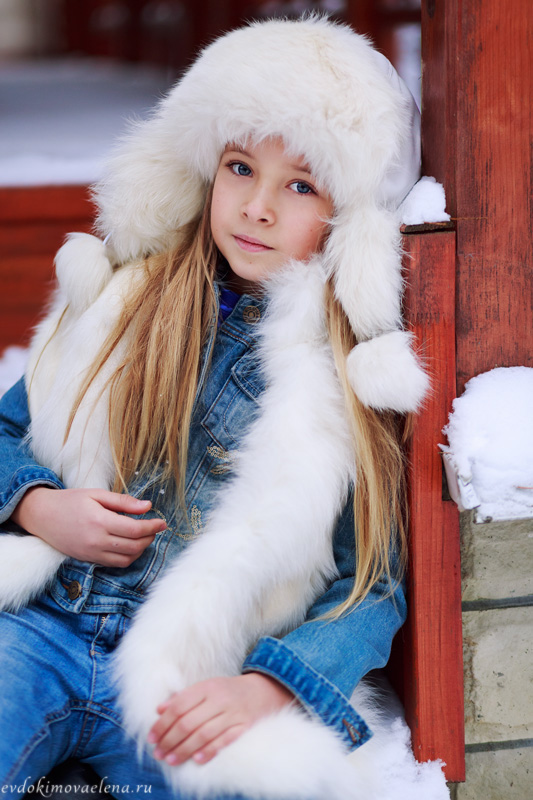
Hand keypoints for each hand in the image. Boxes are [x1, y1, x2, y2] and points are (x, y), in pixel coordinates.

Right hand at [11, 487, 166, 565]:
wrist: (41, 516)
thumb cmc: (70, 501)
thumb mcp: (96, 494)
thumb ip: (123, 502)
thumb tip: (147, 506)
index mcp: (99, 521)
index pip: (135, 529)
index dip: (152, 527)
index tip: (162, 522)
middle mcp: (96, 540)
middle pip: (134, 546)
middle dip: (149, 538)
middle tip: (155, 528)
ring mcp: (91, 553)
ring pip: (126, 559)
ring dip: (140, 550)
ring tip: (144, 536)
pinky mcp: (88, 559)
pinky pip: (114, 564)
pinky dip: (127, 557)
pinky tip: (130, 545)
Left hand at [148, 673, 295, 765]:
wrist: (264, 690)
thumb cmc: (228, 692)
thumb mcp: (207, 687)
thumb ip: (183, 698)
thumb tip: (159, 710)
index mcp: (207, 687)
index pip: (179, 705)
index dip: (163, 723)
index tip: (151, 737)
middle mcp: (219, 699)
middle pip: (189, 722)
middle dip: (170, 740)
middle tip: (158, 752)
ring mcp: (233, 713)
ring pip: (203, 734)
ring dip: (184, 749)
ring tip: (171, 760)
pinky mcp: (245, 726)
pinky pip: (225, 741)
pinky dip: (210, 750)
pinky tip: (197, 760)